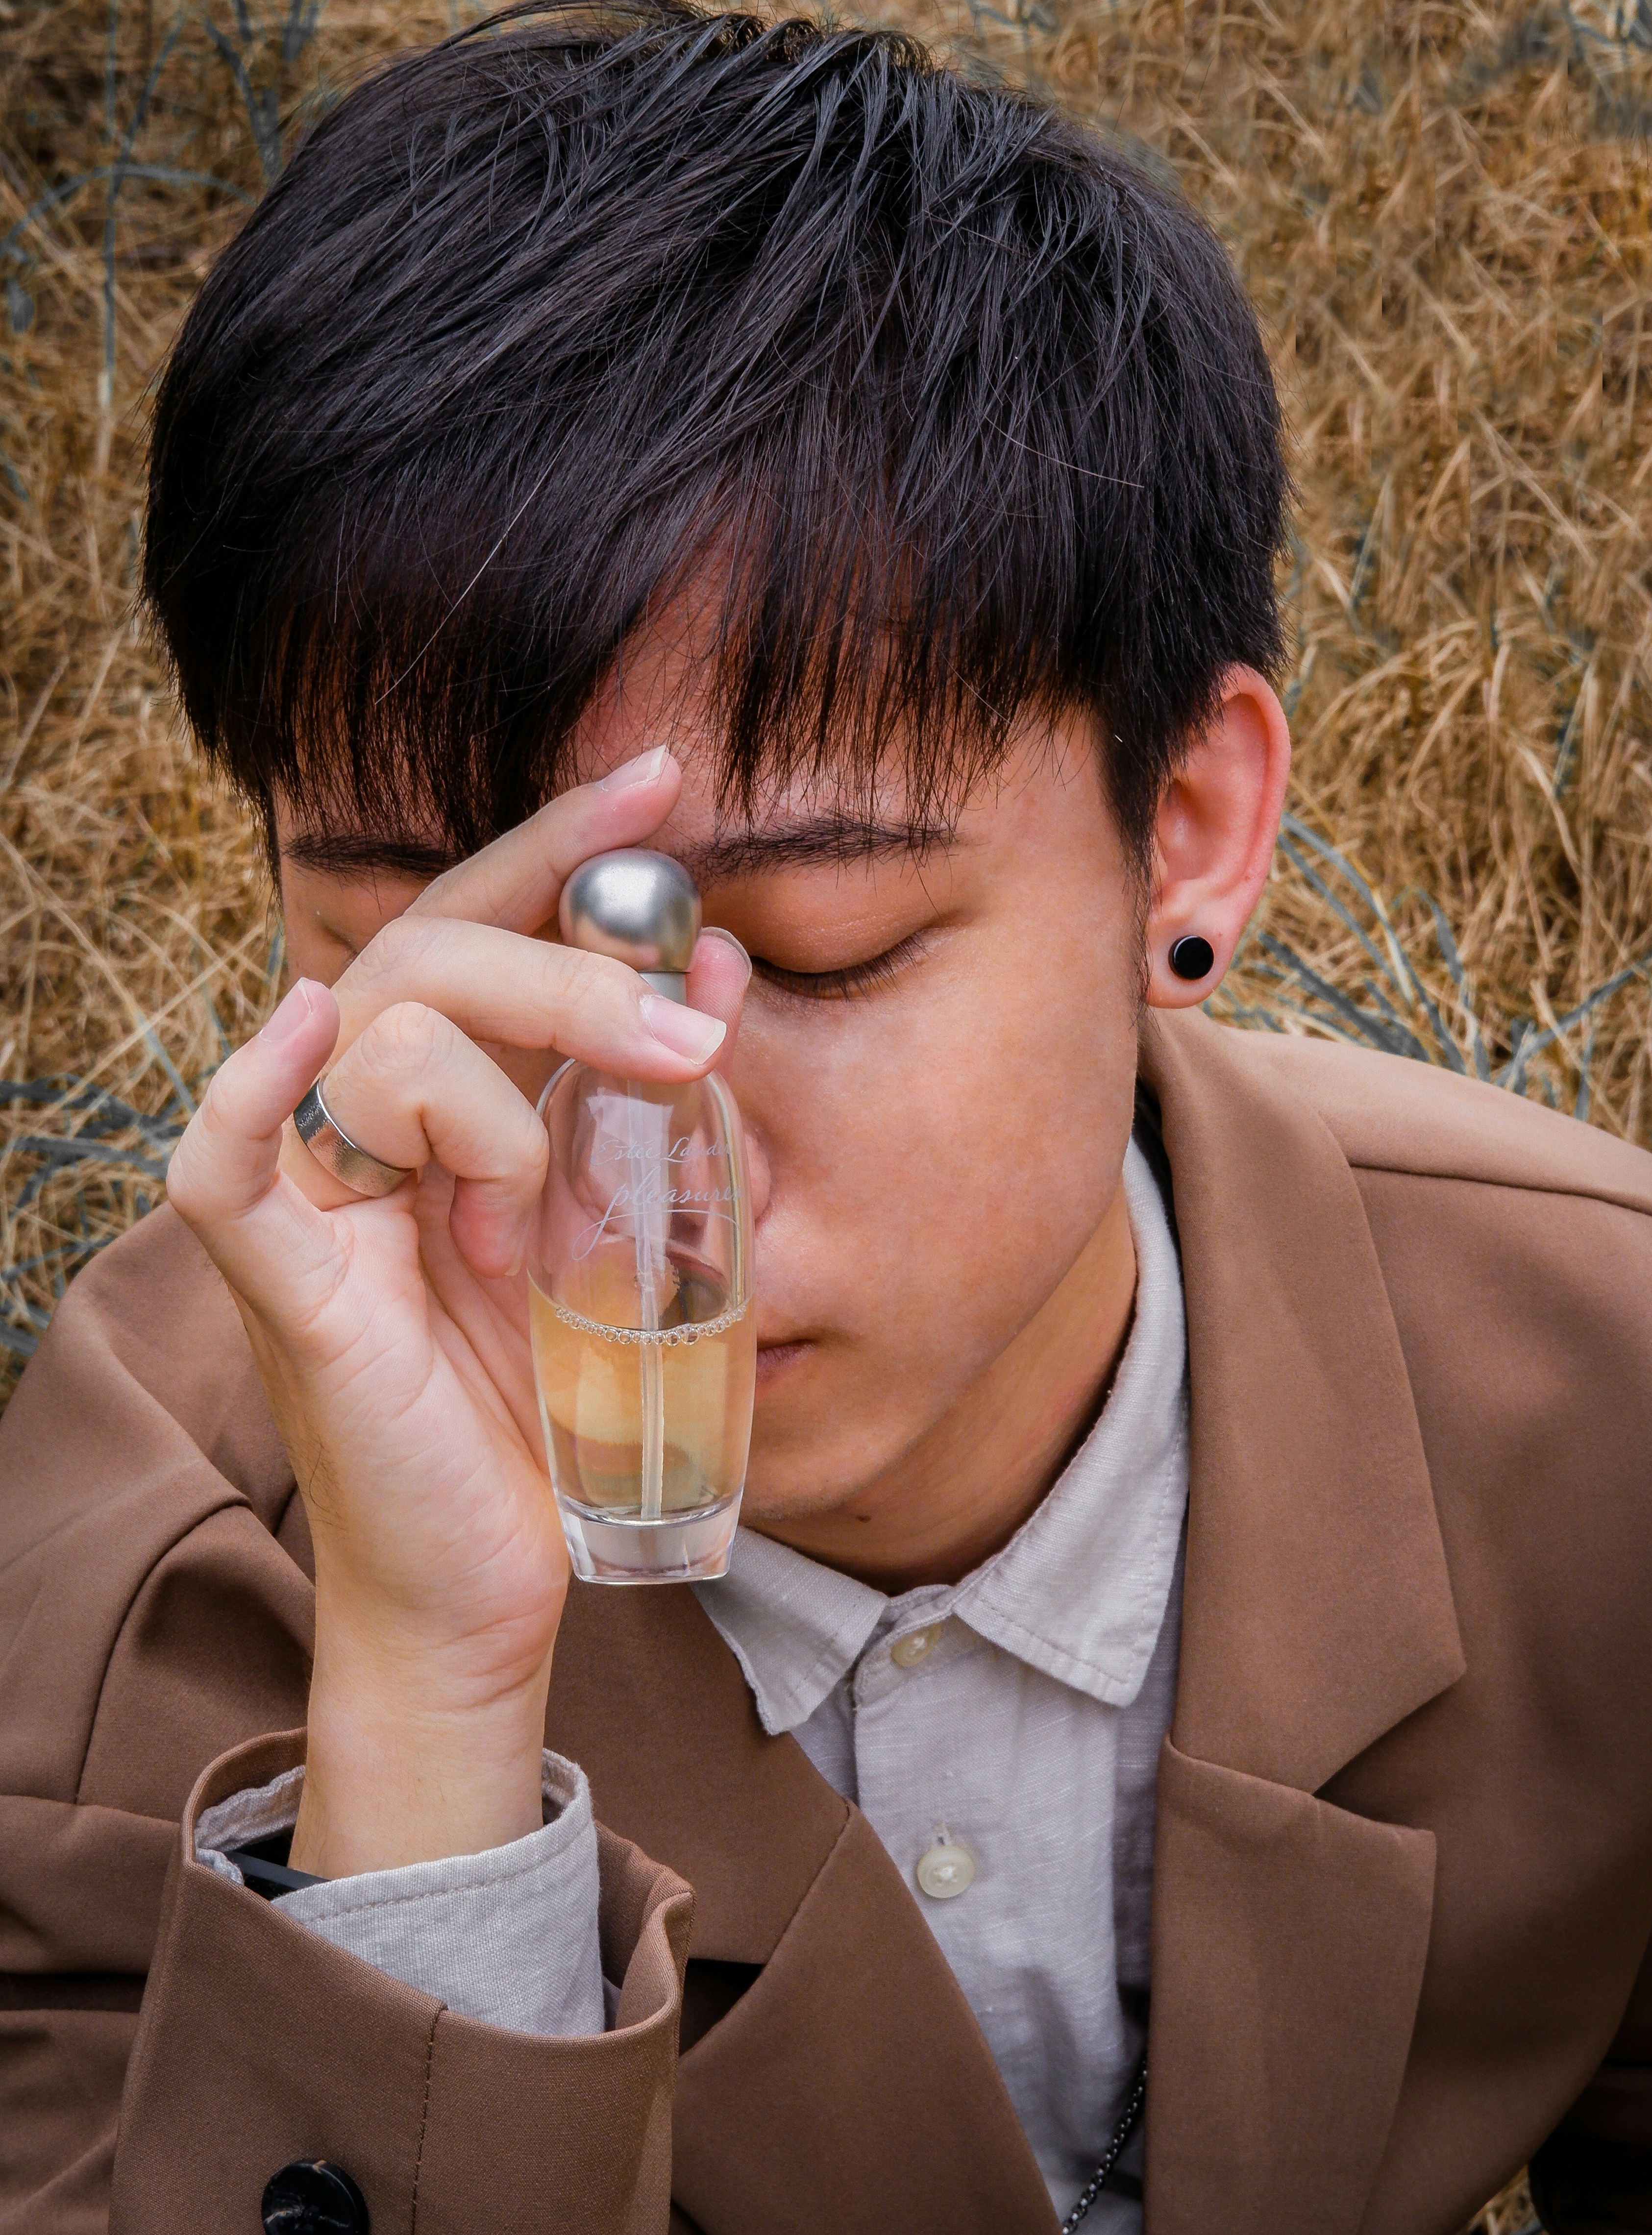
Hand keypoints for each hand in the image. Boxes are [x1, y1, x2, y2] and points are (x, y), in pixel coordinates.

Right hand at [167, 752, 749, 1874]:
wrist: (491, 1578)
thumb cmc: (551, 1398)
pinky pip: (224, 1163)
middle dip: (573, 978)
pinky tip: (305, 1029)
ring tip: (540, 1218)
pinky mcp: (280, 1287)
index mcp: (440, 1097)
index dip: (558, 845)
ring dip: (501, 1103)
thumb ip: (654, 1100)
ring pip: (377, 1039)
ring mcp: (312, 1199)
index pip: (479, 924)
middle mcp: (360, 1123)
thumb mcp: (624, 1228)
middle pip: (432, 961)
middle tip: (691, 1046)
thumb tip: (721, 964)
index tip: (659, 778)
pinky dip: (257, 1092)